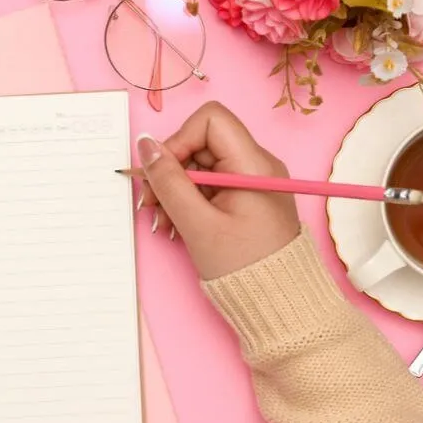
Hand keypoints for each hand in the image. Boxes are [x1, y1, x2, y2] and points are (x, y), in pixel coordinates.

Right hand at [136, 102, 299, 279]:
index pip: (210, 121)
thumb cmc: (244, 267)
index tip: (162, 172)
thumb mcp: (197, 224)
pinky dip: (187, 201)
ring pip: (199, 166)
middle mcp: (255, 165)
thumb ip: (168, 181)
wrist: (276, 301)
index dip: (179, 140)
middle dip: (170, 171)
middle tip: (151, 203)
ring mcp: (249, 181)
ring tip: (163, 221)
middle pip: (200, 144)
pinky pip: (208, 186)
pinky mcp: (243, 197)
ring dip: (174, 190)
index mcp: (253, 164)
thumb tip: (146, 146)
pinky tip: (176, 224)